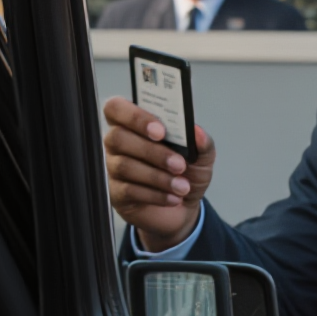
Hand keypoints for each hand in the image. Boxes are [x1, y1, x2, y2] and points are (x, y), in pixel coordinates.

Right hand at [101, 96, 215, 247]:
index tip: (161, 131)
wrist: (183, 208)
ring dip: (158, 177)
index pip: (116, 108)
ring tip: (183, 186)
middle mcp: (118, 142)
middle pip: (117, 137)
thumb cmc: (186, 173)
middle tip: (179, 164)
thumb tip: (198, 133)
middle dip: (151, 151)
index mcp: (134, 123)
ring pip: (125, 166)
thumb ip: (203, 143)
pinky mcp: (116, 193)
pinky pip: (129, 191)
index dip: (134, 116)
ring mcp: (113, 168)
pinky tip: (173, 198)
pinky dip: (155, 195)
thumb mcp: (201, 158)